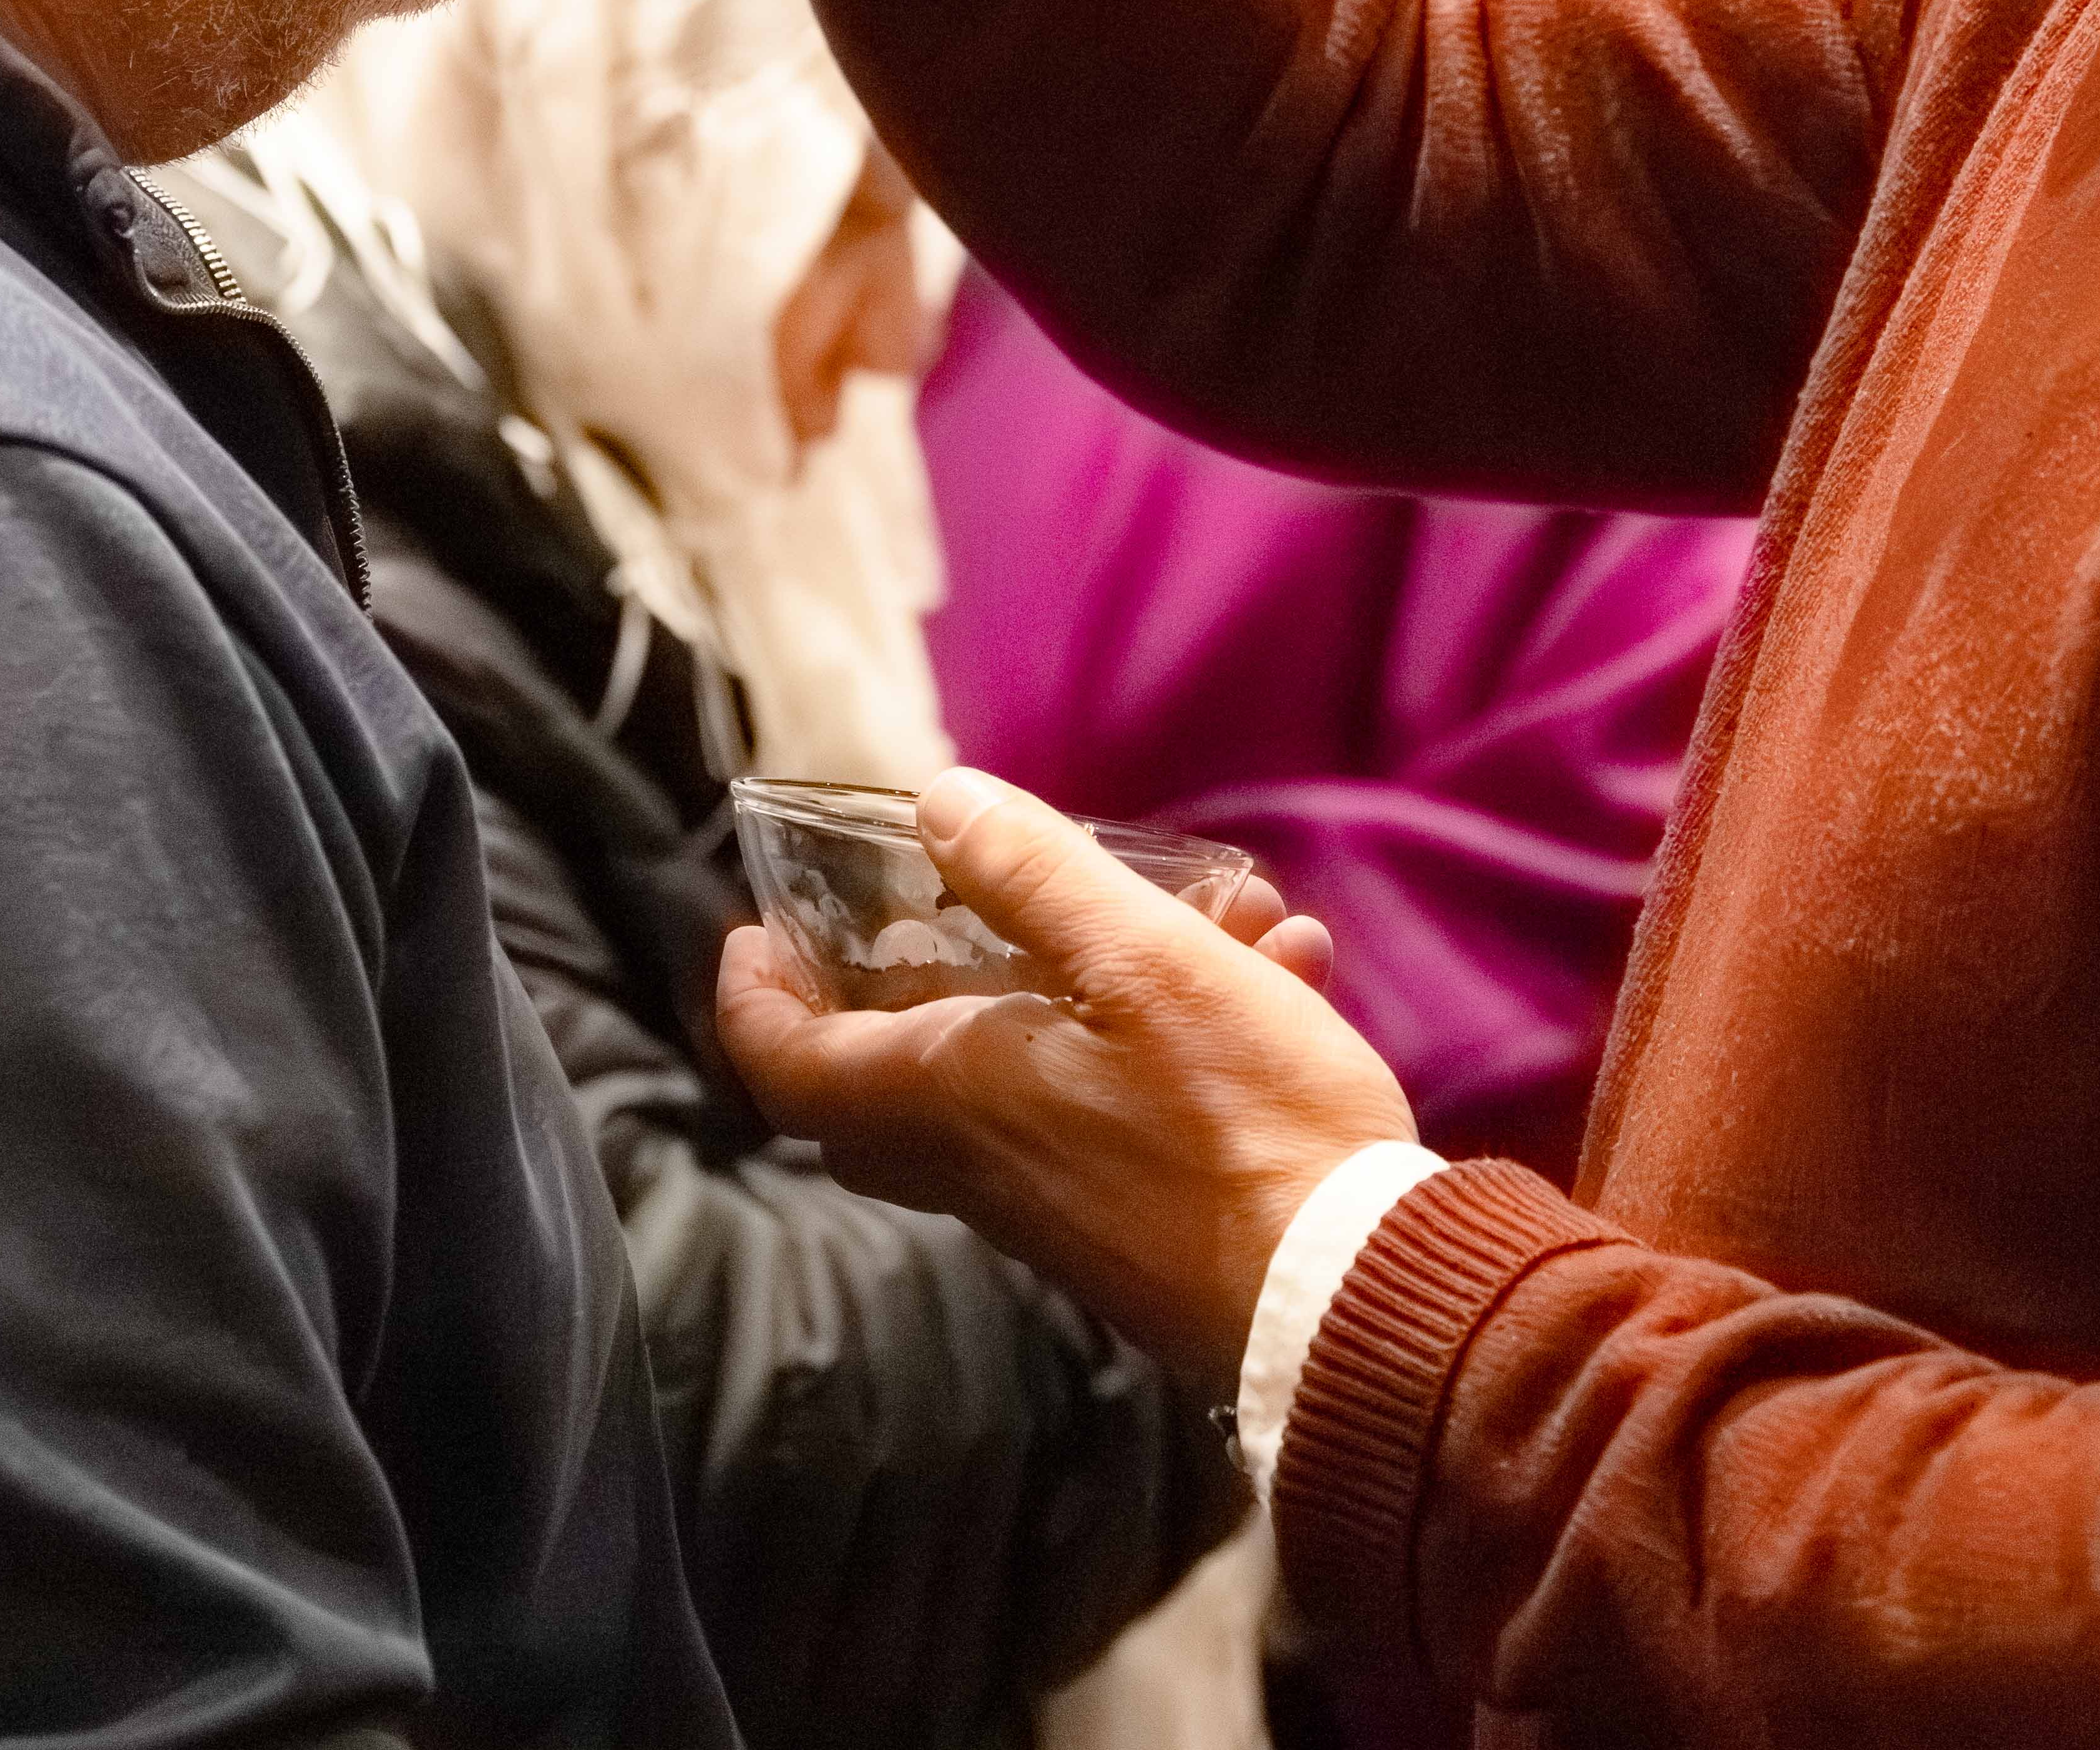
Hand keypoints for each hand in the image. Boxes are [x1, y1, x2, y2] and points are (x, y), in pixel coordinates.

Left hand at [716, 768, 1414, 1389]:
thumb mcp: (1142, 961)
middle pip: (883, 1082)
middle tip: (930, 911)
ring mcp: (1060, 1204)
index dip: (752, 995)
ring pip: (1027, 1075)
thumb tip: (940, 804)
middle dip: (894, 987)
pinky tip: (1288, 967)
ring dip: (1098, 975)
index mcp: (949, 1096)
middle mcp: (982, 1162)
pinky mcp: (1138, 1224)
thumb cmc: (1235, 1121)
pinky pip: (1122, 1106)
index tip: (753, 932)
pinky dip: (1177, 1030)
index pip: (787, 1063)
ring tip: (1227, 905)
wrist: (1347, 1295)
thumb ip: (1034, 876)